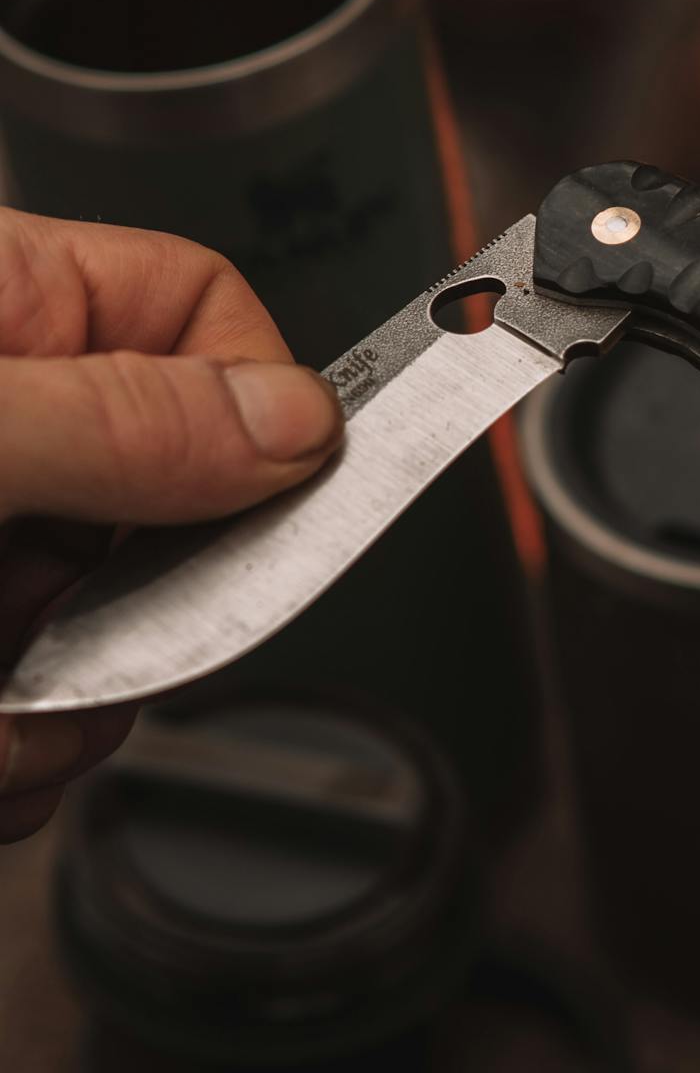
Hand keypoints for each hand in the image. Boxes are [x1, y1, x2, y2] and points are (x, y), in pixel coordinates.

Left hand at [0, 211, 341, 839]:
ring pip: (111, 646)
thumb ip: (119, 418)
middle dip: (138, 620)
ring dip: (53, 720)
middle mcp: (5, 430)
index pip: (203, 314)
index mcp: (4, 312)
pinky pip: (42, 723)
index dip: (262, 409)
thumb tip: (298, 422)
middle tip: (48, 650)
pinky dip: (6, 761)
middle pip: (181, 513)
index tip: (269, 510)